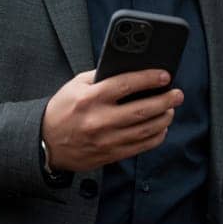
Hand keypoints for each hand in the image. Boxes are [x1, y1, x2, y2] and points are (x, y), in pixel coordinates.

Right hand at [40, 68, 181, 172]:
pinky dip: (155, 137)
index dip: (149, 79)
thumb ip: (100, 76)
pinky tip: (161, 128)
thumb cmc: (62, 110)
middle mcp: (99, 120)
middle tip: (177, 94)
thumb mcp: (75, 86)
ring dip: (163, 119)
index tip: (165, 75)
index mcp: (89, 98)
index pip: (125, 84)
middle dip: (165, 100)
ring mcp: (106, 140)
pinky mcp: (110, 154)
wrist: (45, 143)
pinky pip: (140, 146)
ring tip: (170, 109)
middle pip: (141, 110)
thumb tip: (130, 69)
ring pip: (145, 130)